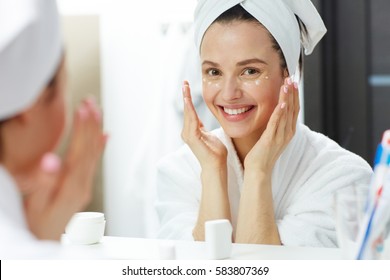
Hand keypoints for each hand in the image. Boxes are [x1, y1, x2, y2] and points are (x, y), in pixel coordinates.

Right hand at [19, 98, 106, 239]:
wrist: (43, 242)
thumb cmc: (35, 224)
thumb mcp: (34, 205)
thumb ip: (43, 183)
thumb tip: (52, 159)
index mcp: (71, 186)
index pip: (80, 151)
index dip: (82, 128)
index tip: (83, 107)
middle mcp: (83, 184)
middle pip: (91, 149)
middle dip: (92, 123)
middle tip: (91, 101)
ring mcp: (84, 186)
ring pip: (95, 153)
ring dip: (96, 130)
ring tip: (96, 110)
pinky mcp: (82, 188)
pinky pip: (95, 163)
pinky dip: (100, 147)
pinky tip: (105, 136)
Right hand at [181, 81, 226, 168]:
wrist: (216, 166)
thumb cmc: (215, 153)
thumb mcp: (210, 135)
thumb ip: (204, 128)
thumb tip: (201, 122)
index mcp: (192, 131)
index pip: (190, 112)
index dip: (188, 99)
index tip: (187, 87)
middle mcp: (187, 132)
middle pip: (186, 110)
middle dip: (185, 96)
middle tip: (184, 82)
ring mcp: (188, 135)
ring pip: (187, 113)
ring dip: (186, 99)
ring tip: (185, 87)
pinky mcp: (192, 137)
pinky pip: (191, 120)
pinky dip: (190, 110)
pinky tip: (188, 100)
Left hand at [244, 77, 299, 173]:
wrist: (259, 170)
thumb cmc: (262, 154)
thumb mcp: (271, 137)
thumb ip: (275, 125)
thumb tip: (275, 114)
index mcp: (288, 131)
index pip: (294, 109)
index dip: (294, 95)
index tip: (293, 83)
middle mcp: (287, 133)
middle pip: (293, 108)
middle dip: (293, 92)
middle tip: (292, 78)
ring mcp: (280, 136)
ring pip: (286, 113)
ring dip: (287, 98)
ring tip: (288, 84)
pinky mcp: (271, 139)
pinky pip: (276, 123)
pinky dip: (280, 112)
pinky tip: (282, 102)